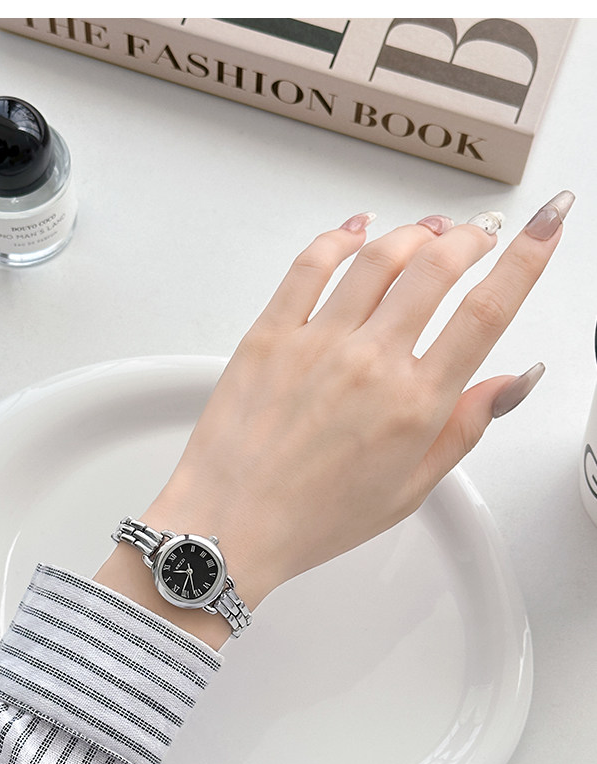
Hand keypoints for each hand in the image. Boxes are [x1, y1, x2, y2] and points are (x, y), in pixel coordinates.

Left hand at [98, 193, 572, 647]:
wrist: (229, 526)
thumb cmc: (312, 520)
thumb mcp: (408, 491)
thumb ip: (464, 428)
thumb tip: (512, 382)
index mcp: (414, 404)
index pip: (487, 312)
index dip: (527, 257)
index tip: (547, 226)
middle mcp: (370, 362)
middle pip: (437, 267)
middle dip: (471, 238)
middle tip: (480, 237)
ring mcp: (316, 341)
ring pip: (379, 256)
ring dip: (415, 233)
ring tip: (429, 231)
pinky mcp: (269, 334)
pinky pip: (310, 264)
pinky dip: (340, 236)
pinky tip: (357, 228)